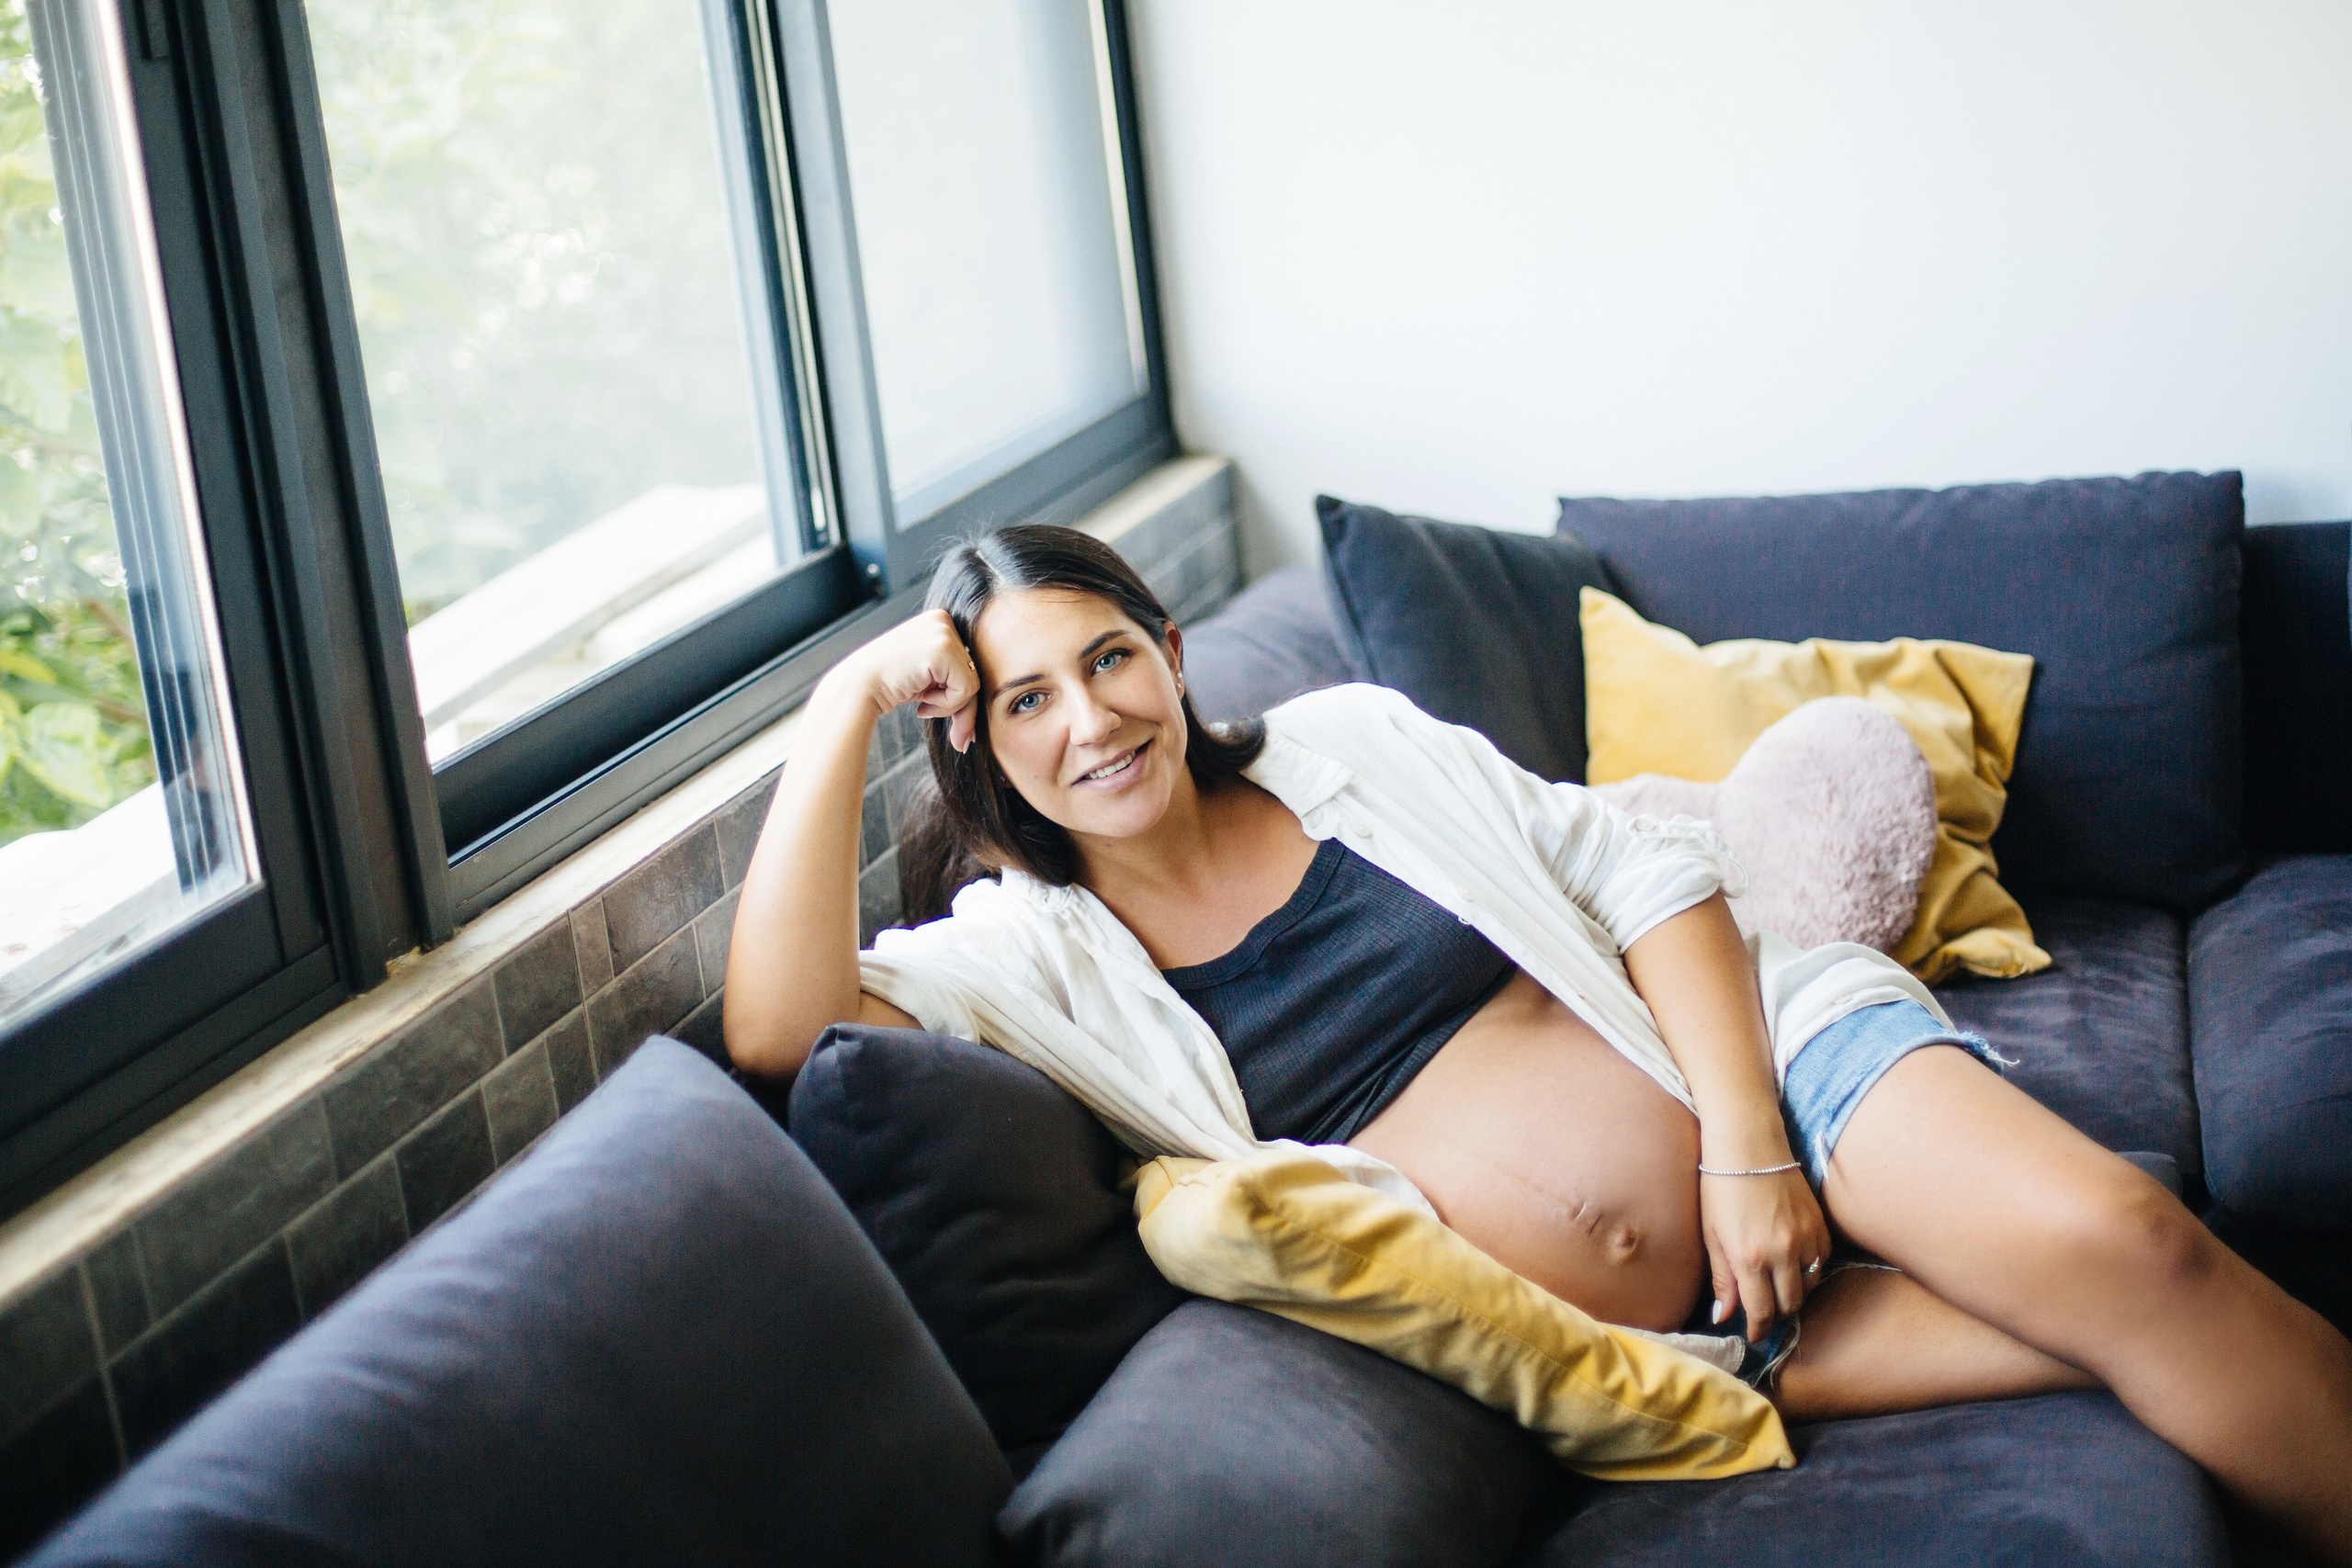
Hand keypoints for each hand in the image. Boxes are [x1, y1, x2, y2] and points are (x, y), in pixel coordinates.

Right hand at [844, 610, 983, 752]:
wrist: (857, 688)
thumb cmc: (889, 686)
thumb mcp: (927, 680)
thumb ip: (953, 690)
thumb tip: (971, 736)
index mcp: (939, 621)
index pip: (967, 662)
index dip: (954, 690)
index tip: (930, 702)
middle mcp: (943, 619)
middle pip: (974, 671)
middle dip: (956, 702)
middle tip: (928, 710)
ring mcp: (943, 631)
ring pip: (973, 683)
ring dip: (950, 704)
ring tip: (922, 702)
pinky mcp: (943, 649)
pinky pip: (967, 689)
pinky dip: (947, 704)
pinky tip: (921, 698)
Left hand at [1700, 1165, 1831, 1342]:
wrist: (1748, 1145)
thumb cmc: (1720, 1187)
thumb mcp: (1712, 1235)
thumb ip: (1723, 1279)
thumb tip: (1723, 1316)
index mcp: (1750, 1258)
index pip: (1761, 1311)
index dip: (1758, 1329)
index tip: (1754, 1334)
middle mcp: (1782, 1253)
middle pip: (1789, 1304)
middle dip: (1775, 1314)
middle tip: (1764, 1311)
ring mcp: (1805, 1238)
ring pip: (1809, 1286)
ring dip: (1794, 1293)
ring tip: (1777, 1288)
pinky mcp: (1820, 1224)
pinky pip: (1822, 1262)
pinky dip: (1811, 1270)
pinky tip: (1794, 1264)